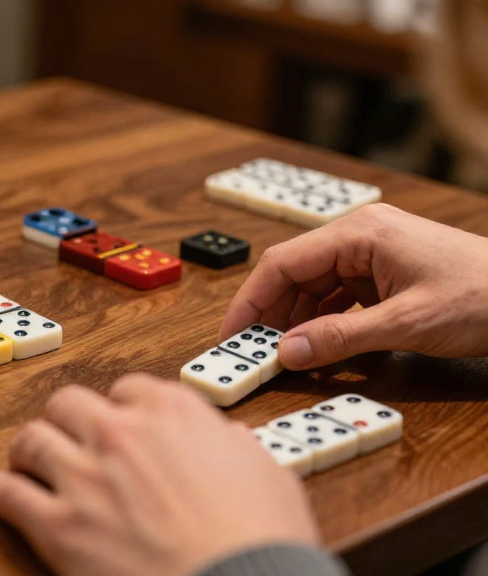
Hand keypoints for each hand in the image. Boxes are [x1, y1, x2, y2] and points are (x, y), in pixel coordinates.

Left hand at [0, 375, 318, 575]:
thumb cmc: (263, 540)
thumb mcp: (270, 475)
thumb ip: (238, 448)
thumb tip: (229, 440)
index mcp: (173, 412)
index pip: (129, 388)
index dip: (124, 409)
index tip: (123, 426)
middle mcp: (121, 433)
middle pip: (68, 403)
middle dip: (68, 421)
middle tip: (70, 440)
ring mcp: (84, 476)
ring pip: (31, 439)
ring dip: (31, 450)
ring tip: (32, 464)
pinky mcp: (58, 526)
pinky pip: (9, 493)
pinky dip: (7, 493)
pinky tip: (13, 496)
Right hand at [221, 204, 487, 369]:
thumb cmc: (485, 296)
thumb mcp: (406, 324)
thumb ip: (341, 338)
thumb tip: (288, 353)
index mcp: (360, 233)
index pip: (283, 263)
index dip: (250, 301)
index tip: (232, 336)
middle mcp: (361, 236)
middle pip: (295, 274)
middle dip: (272, 315)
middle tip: (253, 353)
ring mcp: (374, 254)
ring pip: (315, 287)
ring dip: (298, 321)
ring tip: (284, 355)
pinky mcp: (387, 273)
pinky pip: (340, 296)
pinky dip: (325, 321)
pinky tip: (320, 345)